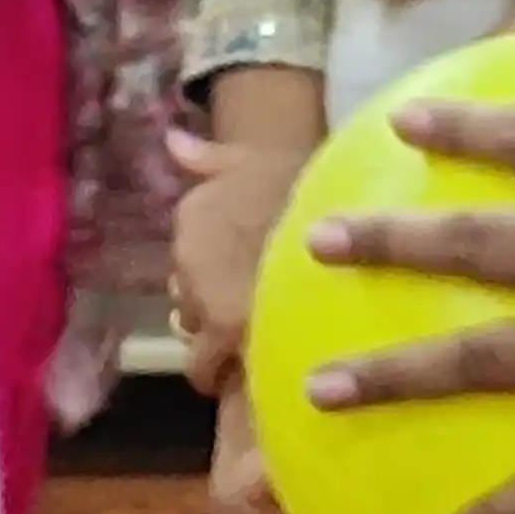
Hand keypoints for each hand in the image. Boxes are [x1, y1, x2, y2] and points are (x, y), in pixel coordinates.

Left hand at [167, 126, 305, 394]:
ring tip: (262, 337)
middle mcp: (187, 253)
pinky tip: (251, 371)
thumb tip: (171, 139)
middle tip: (258, 306)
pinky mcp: (225, 333)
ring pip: (195, 332)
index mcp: (192, 212)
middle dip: (214, 305)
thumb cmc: (305, 184)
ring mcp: (203, 294)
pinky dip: (222, 374)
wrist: (343, 215)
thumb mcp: (254, 159)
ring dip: (218, 339)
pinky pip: (206, 368)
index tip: (243, 277)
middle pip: (186, 297)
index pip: (183, 259)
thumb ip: (206, 157)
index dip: (212, 273)